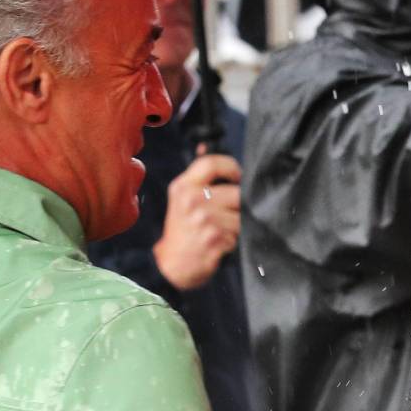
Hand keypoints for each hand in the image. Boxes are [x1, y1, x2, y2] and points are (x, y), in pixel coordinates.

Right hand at [154, 148, 241, 290]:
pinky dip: (234, 240)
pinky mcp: (215, 239)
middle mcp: (192, 200)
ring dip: (238, 225)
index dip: (232, 167)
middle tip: (231, 213)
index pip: (212, 163)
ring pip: (241, 216)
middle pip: (236, 192)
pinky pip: (239, 235)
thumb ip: (197, 177)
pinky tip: (221, 243)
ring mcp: (204, 220)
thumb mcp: (181, 198)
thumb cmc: (181, 230)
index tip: (238, 177)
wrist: (170, 265)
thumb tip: (205, 145)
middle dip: (239, 204)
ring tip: (223, 231)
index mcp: (183, 187)